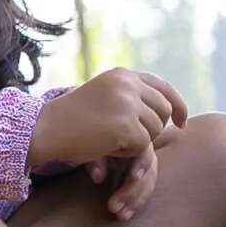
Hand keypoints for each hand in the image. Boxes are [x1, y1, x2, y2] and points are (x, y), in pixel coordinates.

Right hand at [31, 68, 187, 219]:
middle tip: (130, 138)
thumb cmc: (69, 118)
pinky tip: (105, 146)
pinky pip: (143, 146)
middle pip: (163, 110)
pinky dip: (128, 152)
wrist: (44, 129)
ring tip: (109, 139)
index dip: (177, 104)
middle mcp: (127, 84)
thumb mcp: (102, 96)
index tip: (181, 121)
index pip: (163, 87)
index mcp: (122, 75)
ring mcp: (128, 104)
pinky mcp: (127, 127)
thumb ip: (130, 95)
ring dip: (138, 141)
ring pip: (155, 130)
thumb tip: (168, 108)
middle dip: (153, 127)